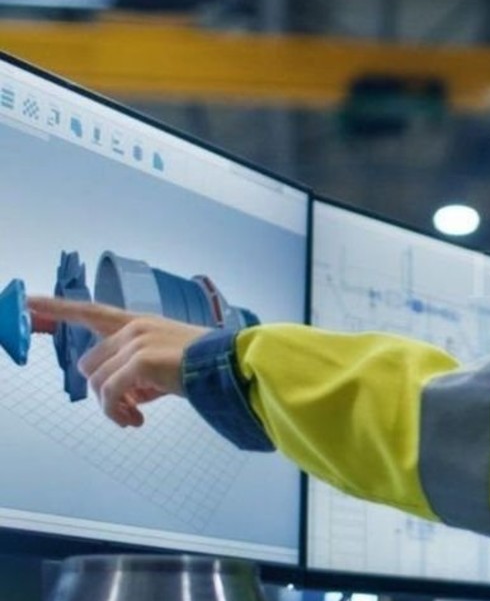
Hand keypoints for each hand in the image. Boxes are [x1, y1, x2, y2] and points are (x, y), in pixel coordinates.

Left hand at [26, 296, 211, 427]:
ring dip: (112, 407)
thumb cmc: (207, 366)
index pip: (91, 311)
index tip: (26, 300)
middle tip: (129, 412)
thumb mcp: (168, 363)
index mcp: (140, 323)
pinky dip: (117, 413)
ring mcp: (135, 343)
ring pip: (97, 382)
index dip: (57, 307)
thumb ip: (141, 372)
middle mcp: (134, 328)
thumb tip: (129, 399)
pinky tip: (135, 422)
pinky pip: (110, 395)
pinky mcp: (138, 362)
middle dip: (104, 392)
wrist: (230, 367)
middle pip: (90, 364)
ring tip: (134, 419)